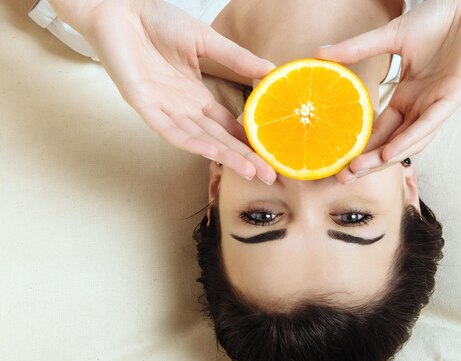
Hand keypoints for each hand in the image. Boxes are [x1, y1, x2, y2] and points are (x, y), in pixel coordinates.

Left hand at [52, 0, 276, 183]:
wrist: (121, 6)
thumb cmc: (158, 21)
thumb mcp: (206, 40)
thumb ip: (236, 59)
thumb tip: (272, 70)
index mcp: (196, 96)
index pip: (228, 125)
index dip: (249, 141)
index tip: (272, 156)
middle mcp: (182, 108)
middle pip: (218, 138)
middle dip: (243, 158)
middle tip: (269, 176)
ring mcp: (164, 108)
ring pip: (198, 139)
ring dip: (223, 156)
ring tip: (248, 170)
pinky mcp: (143, 104)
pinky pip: (169, 128)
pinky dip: (190, 141)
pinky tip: (211, 152)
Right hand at [317, 0, 460, 182]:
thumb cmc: (440, 17)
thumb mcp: (391, 37)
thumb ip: (357, 48)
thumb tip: (320, 54)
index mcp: (408, 97)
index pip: (381, 129)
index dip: (361, 146)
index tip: (338, 160)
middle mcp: (421, 106)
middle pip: (392, 143)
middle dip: (368, 162)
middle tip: (341, 176)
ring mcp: (438, 104)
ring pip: (410, 142)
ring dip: (385, 158)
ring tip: (359, 170)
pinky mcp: (455, 96)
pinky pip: (430, 124)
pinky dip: (410, 140)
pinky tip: (390, 153)